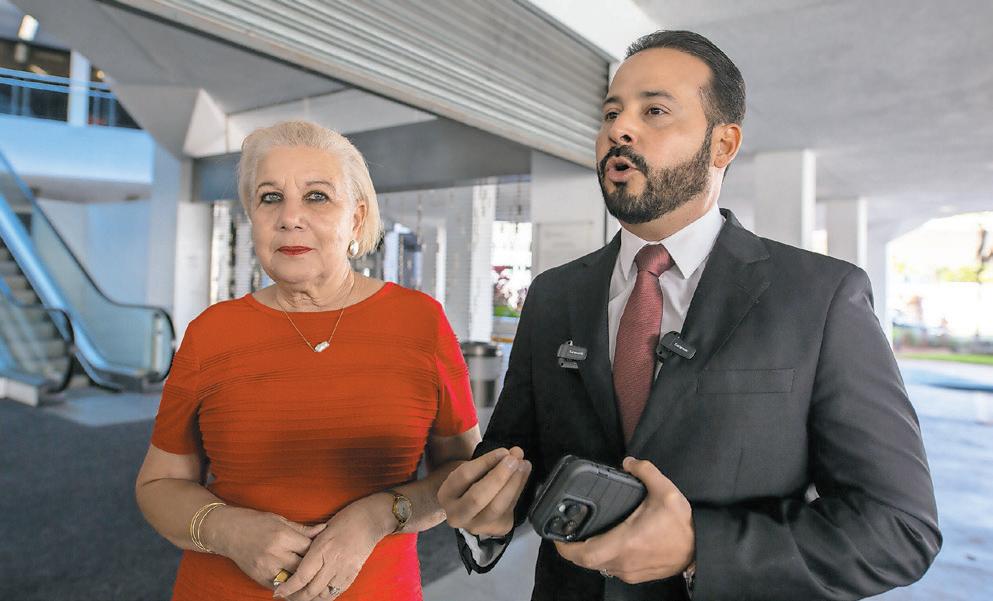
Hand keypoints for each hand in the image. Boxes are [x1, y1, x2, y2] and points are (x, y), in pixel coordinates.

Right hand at [204, 507, 325, 589]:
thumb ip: (302, 529)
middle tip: (324, 568)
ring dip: (303, 580)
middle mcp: (274, 553)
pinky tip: (297, 585)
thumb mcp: (280, 520)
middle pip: (303, 566)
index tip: (325, 551)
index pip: (309, 548)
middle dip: (314, 567)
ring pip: (293, 580)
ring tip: (315, 580)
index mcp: (282, 536)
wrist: (227, 531)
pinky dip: (289, 587)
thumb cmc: (255, 522)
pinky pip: (279, 587)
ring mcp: (265, 567)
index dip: (318, 550)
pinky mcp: (258, 577)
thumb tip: (323, 529)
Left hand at [274, 499, 388, 599]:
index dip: (289, 588)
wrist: (370, 519)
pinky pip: (336, 593)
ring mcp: (344, 570)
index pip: (302, 576)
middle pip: (311, 591)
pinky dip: (324, 597)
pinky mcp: (352, 575)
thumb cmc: (345, 520)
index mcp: (322, 549)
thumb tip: (294, 559)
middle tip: (287, 596)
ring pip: (323, 596)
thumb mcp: (322, 530)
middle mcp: (333, 562)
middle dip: (296, 597)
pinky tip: (317, 595)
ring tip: (300, 597)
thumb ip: (309, 546)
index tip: (279, 592)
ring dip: (310, 599)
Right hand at [438, 446, 531, 536]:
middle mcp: (457, 515)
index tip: (503, 451)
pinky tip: (523, 475)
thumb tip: (512, 454)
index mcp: (446, 495)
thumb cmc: (468, 484)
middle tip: (514, 459)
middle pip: (478, 497)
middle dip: (499, 476)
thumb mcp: (468, 471)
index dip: (486, 462)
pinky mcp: (495, 529)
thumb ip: (487, 463)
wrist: (470, 510)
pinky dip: (519, 490)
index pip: (464, 476)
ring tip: (523, 465)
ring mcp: (476, 526)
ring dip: (513, 483)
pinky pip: (509, 509)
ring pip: (497, 506)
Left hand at [555, 457, 694, 583]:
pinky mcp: (636, 576)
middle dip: (573, 548)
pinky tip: (605, 541)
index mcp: (624, 543)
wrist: (701, 550)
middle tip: (567, 531)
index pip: (584, 554)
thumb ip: (645, 472)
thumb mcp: (666, 491)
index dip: (565, 547)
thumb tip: (628, 461)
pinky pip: (611, 569)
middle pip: (586, 561)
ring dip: (588, 553)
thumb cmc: (681, 524)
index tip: (557, 535)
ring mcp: (629, 572)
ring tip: (584, 533)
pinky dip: (603, 557)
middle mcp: (623, 562)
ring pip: (598, 566)